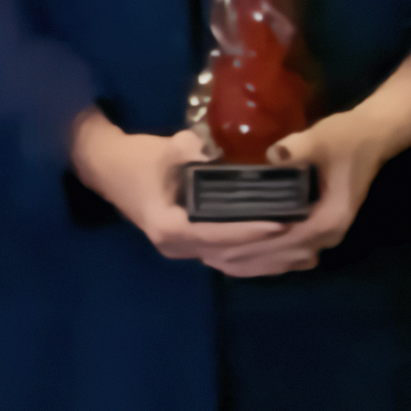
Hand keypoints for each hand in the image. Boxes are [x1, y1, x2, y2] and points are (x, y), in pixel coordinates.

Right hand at [69, 113, 305, 275]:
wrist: (105, 167)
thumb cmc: (134, 158)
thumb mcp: (162, 149)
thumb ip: (187, 149)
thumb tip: (212, 151)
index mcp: (168, 227)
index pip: (215, 235)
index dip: (248, 231)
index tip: (279, 224)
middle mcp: (176, 246)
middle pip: (228, 255)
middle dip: (266, 250)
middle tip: (305, 240)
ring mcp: (182, 248)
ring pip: (229, 261)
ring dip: (265, 260)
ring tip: (304, 254)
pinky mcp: (189, 243)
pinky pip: (225, 256)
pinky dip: (253, 257)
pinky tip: (282, 255)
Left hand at [212, 105, 410, 278]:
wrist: (375, 136)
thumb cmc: (349, 137)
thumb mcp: (324, 138)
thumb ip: (300, 148)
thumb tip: (273, 154)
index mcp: (329, 219)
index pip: (284, 241)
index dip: (251, 246)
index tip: (218, 247)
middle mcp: (329, 235)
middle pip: (282, 257)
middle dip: (245, 258)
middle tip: (206, 256)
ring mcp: (327, 235)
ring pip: (285, 260)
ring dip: (253, 262)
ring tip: (217, 260)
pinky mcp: (321, 229)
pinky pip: (291, 254)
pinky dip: (267, 258)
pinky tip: (243, 257)